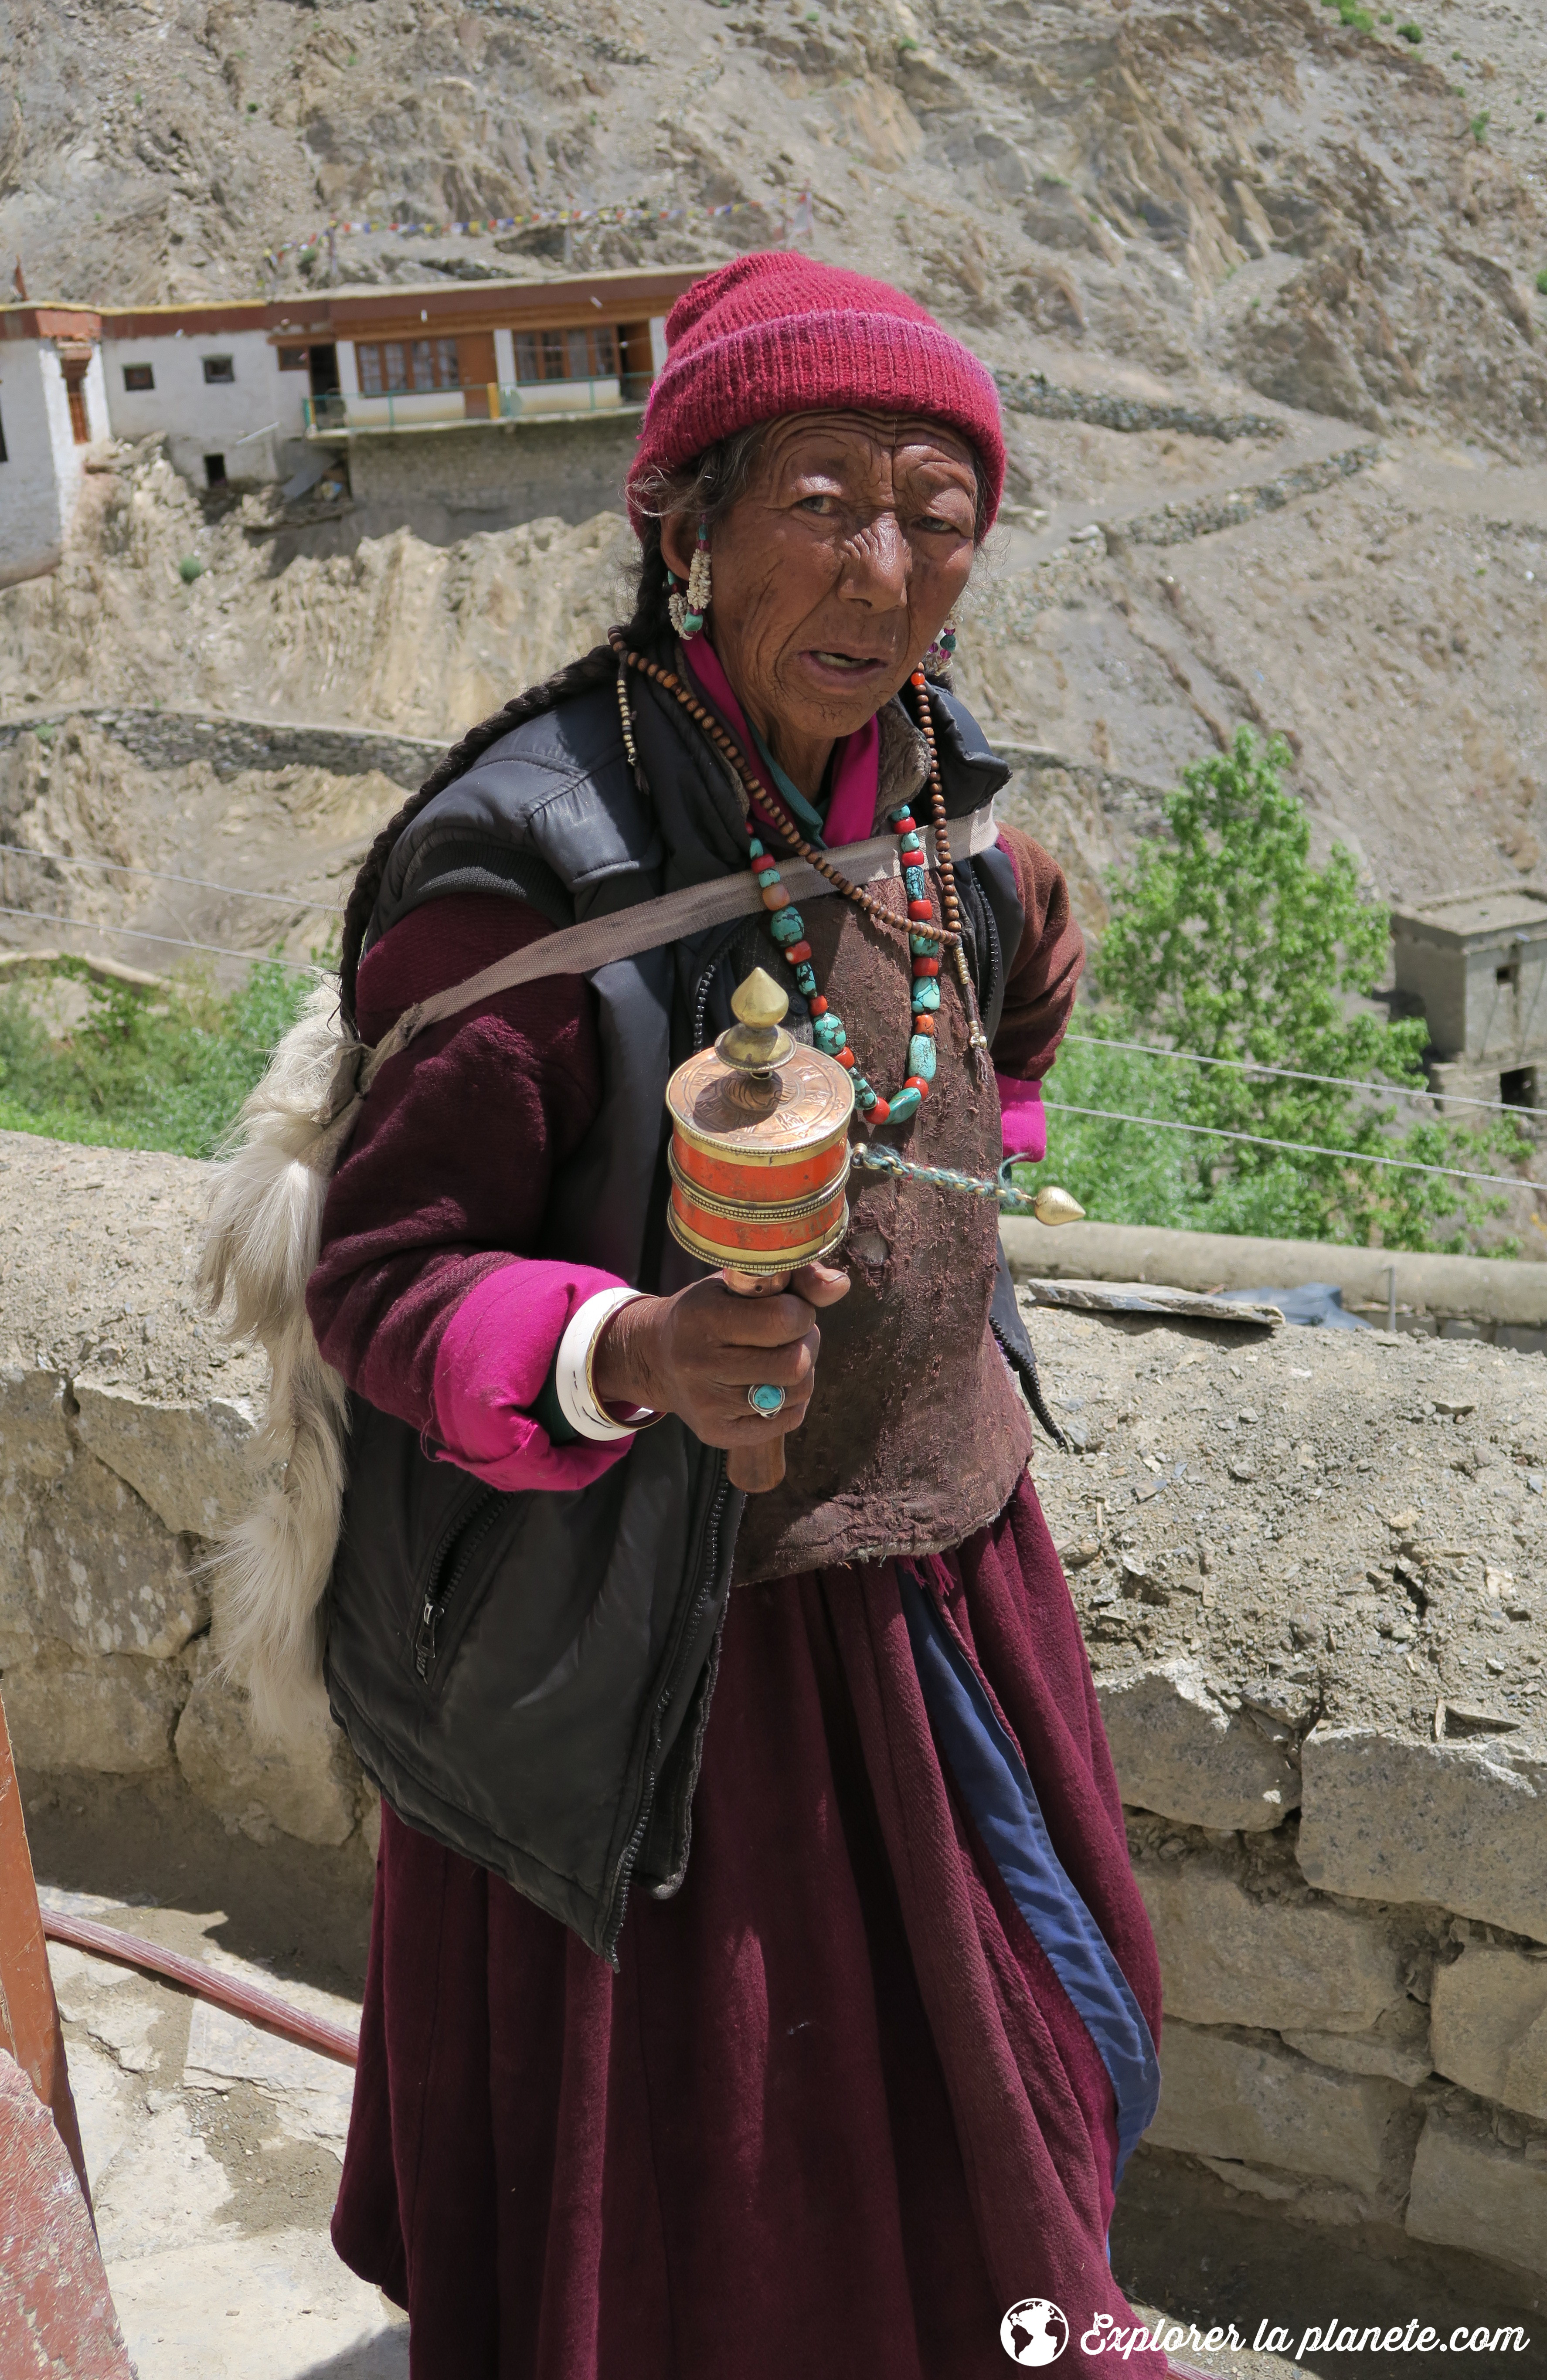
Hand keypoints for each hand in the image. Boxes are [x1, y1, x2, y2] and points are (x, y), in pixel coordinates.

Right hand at [592, 1262, 849, 1450]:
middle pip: (794, 1364)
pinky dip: (791, 1401)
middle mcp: (700, 1363)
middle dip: (806, 1344)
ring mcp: (708, 1404)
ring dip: (801, 1372)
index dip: (801, 1312)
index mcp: (704, 1317)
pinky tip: (771, 1383)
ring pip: (796, 1393)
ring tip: (780, 1356)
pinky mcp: (717, 1433)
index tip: (789, 1308)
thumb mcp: (740, 1282)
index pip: (785, 1320)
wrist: (656, 1358)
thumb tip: (841, 1285)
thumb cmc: (710, 1311)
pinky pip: (786, 1420)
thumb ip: (794, 1278)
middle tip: (791, 1336)